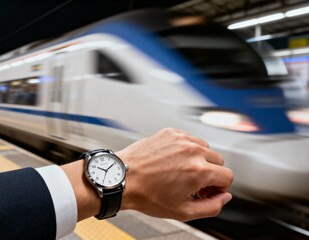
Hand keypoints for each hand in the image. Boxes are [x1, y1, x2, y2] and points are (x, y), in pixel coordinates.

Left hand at [117, 128, 232, 220]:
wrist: (122, 178)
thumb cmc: (146, 194)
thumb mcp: (182, 211)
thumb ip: (211, 207)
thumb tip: (224, 197)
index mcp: (198, 171)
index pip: (227, 176)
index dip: (220, 188)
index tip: (209, 191)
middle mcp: (191, 151)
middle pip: (218, 160)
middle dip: (211, 173)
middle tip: (196, 184)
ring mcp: (180, 139)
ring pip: (204, 147)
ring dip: (200, 159)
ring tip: (183, 171)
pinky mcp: (169, 132)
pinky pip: (188, 138)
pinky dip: (185, 149)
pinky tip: (173, 161)